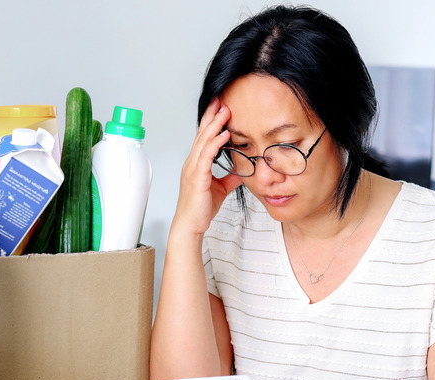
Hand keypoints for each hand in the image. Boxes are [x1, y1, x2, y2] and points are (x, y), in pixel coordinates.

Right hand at [173, 97, 241, 236]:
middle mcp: (192, 162)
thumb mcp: (222, 188)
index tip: (220, 107)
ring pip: (203, 141)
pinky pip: (206, 155)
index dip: (211, 121)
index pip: (203, 137)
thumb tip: (244, 170)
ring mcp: (193, 168)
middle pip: (202, 133)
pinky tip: (224, 134)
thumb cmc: (201, 208)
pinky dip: (215, 143)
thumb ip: (231, 177)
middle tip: (221, 100)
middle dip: (211, 116)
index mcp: (196, 163)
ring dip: (214, 124)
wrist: (191, 225)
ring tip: (225, 111)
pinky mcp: (197, 177)